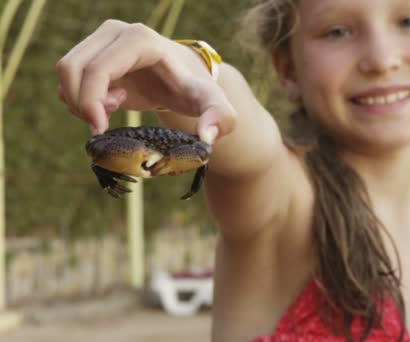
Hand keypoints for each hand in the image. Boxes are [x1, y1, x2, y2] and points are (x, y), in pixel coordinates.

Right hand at [56, 19, 234, 142]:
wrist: (185, 82)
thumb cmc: (197, 91)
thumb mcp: (215, 105)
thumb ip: (220, 119)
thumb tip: (207, 137)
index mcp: (140, 39)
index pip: (98, 69)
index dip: (91, 102)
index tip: (101, 129)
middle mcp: (116, 31)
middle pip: (72, 68)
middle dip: (83, 103)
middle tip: (109, 121)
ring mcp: (101, 38)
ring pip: (66, 72)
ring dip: (81, 100)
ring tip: (117, 106)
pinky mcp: (92, 50)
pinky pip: (69, 77)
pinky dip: (81, 97)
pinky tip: (112, 101)